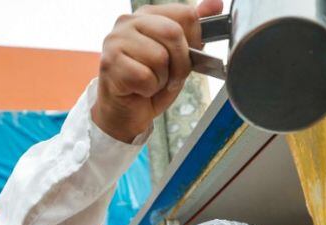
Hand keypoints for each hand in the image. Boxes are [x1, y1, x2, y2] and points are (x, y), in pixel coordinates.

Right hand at [92, 0, 222, 142]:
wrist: (126, 111)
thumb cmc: (151, 82)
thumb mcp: (179, 55)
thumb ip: (194, 29)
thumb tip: (215, 4)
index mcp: (148, 14)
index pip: (186, 14)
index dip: (193, 42)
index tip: (185, 57)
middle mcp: (128, 21)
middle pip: (173, 32)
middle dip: (180, 63)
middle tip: (170, 76)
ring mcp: (116, 40)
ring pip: (159, 57)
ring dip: (162, 79)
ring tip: (151, 82)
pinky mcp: (110, 63)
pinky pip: (145, 77)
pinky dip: (148, 90)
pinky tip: (139, 89)